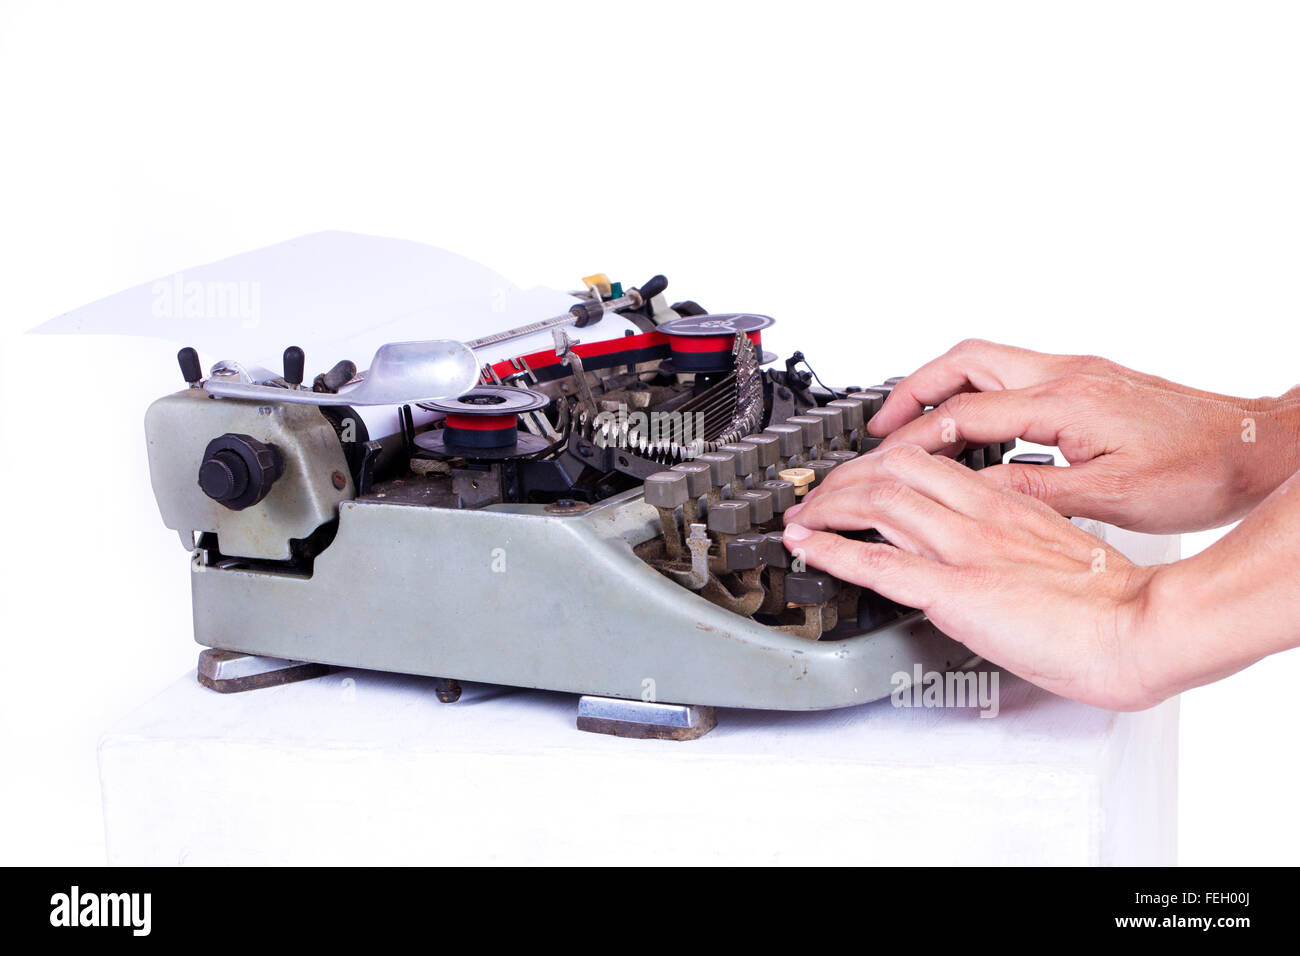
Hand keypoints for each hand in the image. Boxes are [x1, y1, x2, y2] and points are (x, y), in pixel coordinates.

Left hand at [783, 444, 1163, 709]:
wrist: (1142, 629)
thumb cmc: (1115, 604)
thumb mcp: (1059, 553)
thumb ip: (1016, 544)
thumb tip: (989, 557)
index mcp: (1008, 504)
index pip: (928, 463)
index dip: (879, 466)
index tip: (856, 479)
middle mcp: (981, 516)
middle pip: (893, 470)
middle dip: (842, 479)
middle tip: (816, 497)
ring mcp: (965, 550)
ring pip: (878, 501)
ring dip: (827, 507)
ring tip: (801, 517)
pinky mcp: (956, 591)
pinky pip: (879, 562)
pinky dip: (832, 549)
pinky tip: (806, 546)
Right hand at [835, 339, 1299, 533]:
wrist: (1253, 447)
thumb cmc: (1200, 470)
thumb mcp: (1110, 497)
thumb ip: (1034, 491)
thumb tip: (972, 493)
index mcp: (1063, 402)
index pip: (964, 414)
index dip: (914, 439)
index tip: (881, 460)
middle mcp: (1065, 375)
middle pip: (963, 360)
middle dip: (913, 390)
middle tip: (881, 424)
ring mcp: (1076, 373)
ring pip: (985, 360)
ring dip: (941, 386)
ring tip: (913, 422)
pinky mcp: (1088, 381)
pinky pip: (1011, 374)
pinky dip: (974, 392)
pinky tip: (972, 424)